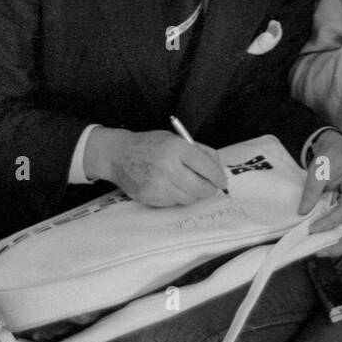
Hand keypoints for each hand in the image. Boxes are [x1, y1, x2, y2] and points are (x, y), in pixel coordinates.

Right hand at [84, 128, 227, 206]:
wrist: (119, 155)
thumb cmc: (151, 145)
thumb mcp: (176, 139)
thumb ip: (200, 151)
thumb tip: (218, 169)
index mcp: (177, 148)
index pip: (206, 167)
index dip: (218, 176)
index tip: (222, 181)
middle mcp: (168, 166)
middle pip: (201, 188)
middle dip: (209, 189)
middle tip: (209, 187)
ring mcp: (158, 184)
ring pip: (189, 198)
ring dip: (194, 194)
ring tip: (188, 184)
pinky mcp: (151, 197)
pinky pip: (175, 203)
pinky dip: (178, 197)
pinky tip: (172, 187)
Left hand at [298, 129, 341, 256]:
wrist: (338, 149)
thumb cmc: (330, 156)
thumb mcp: (318, 169)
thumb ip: (311, 191)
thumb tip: (303, 213)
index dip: (329, 223)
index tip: (311, 229)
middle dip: (341, 246)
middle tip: (319, 252)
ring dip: (339, 245)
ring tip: (319, 250)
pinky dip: (338, 238)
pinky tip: (323, 241)